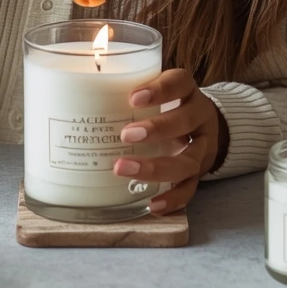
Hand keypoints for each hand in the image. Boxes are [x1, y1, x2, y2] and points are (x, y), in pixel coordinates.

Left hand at [112, 68, 229, 214]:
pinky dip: (172, 198)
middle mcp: (199, 117)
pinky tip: (151, 204)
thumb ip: (127, 86)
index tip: (133, 98)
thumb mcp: (157, 90)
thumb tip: (81, 86)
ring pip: (188, 159)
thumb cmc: (169, 104)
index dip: (160, 90)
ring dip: (157, 168)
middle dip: (157, 129)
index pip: (179, 83)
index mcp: (187, 91)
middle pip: (185, 120)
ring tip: (124, 169)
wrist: (205, 126)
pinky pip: (190, 188)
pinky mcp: (199, 173)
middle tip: (126, 135)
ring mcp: (202, 147)